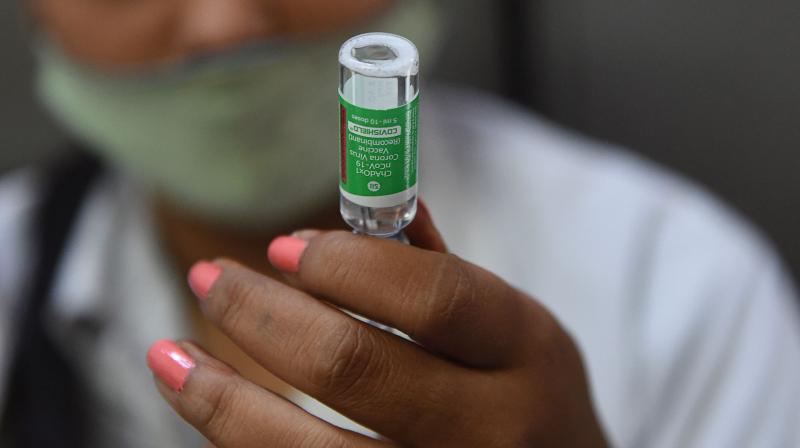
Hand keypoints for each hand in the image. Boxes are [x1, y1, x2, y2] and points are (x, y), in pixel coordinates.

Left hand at [147, 204, 608, 446]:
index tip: (281, 246)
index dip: (348, 265)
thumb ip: (443, 273)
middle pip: (358, 368)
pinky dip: (243, 441)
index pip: (435, 297)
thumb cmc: (527, 396)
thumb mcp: (513, 330)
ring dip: (222, 399)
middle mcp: (497, 427)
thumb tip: (366, 211)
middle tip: (212, 278)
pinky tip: (208, 407)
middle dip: (265, 317)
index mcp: (530, 352)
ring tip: (167, 355)